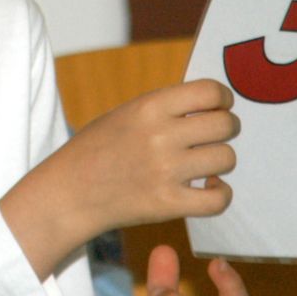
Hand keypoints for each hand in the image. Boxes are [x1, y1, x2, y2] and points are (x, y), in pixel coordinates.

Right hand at [59, 79, 238, 230]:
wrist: (70, 192)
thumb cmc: (97, 149)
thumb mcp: (126, 113)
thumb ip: (166, 108)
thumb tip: (212, 106)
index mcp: (149, 107)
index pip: (210, 91)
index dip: (223, 98)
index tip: (220, 106)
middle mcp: (160, 136)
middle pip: (225, 125)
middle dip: (227, 128)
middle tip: (214, 136)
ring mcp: (166, 171)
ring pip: (226, 159)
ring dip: (221, 161)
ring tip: (206, 164)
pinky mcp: (168, 204)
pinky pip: (218, 199)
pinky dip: (220, 193)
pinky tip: (209, 188)